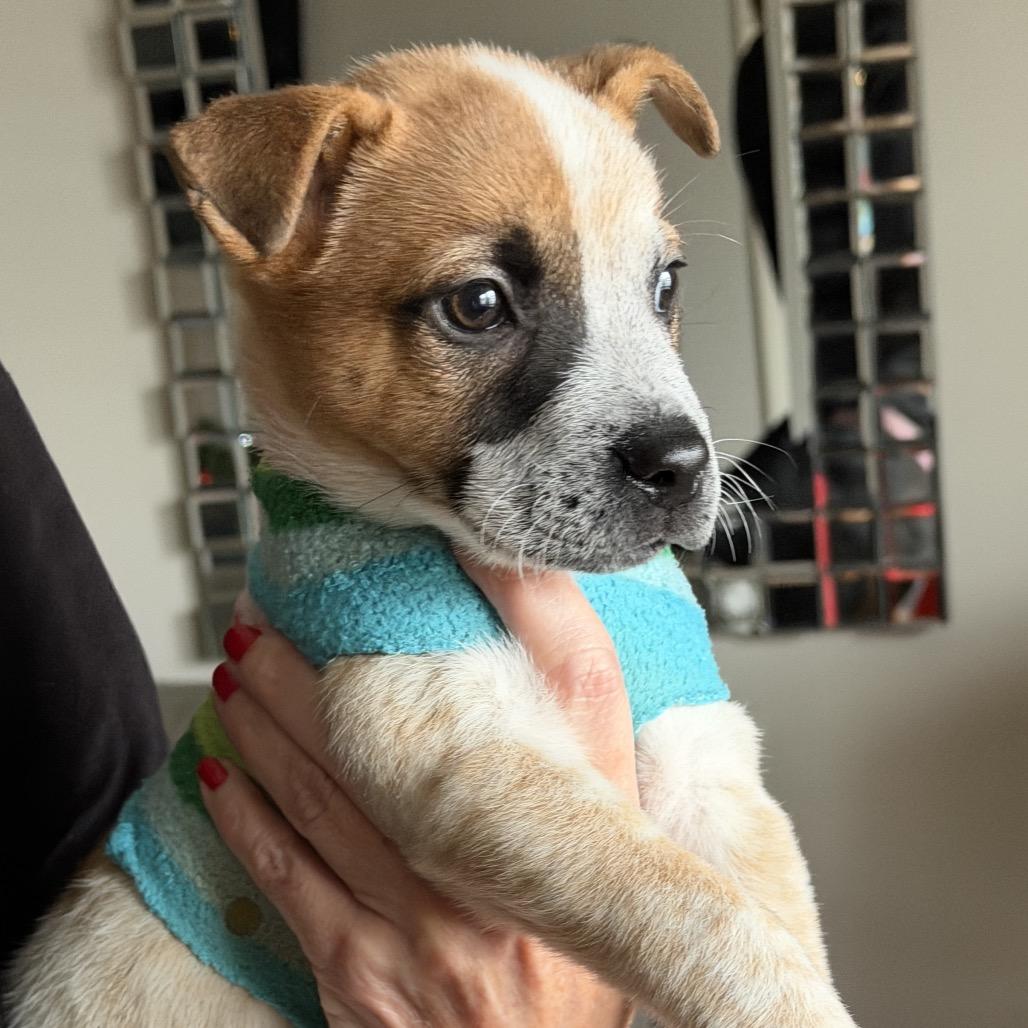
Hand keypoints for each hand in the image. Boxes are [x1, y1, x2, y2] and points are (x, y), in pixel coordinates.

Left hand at [200, 560, 636, 1026]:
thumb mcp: (613, 856)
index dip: (407, 647)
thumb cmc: (575, 959)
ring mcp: (418, 925)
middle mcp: (486, 870)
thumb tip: (533, 661)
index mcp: (563, 824)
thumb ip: (587, 759)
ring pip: (320, 800)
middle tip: (257, 621)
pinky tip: (221, 777)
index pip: (496, 707)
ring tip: (232, 677)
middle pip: (374, 745)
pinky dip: (247, 819)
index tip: (355, 602)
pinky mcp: (362, 972)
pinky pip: (288, 878)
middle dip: (300, 676)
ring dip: (264, 730)